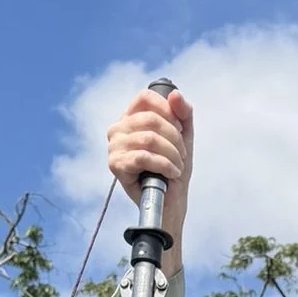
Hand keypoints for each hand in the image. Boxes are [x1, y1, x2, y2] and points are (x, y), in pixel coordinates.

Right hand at [106, 85, 193, 269]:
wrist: (170, 202)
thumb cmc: (174, 168)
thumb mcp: (184, 137)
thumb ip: (183, 113)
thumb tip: (175, 95)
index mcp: (130, 118)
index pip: (145, 97)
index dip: (167, 110)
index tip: (179, 128)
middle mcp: (117, 129)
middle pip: (151, 119)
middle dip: (175, 138)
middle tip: (182, 155)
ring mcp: (113, 147)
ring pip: (149, 138)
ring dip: (172, 154)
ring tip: (177, 167)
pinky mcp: (115, 165)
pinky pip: (143, 156)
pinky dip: (164, 165)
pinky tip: (171, 174)